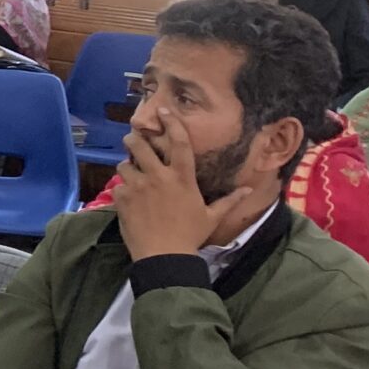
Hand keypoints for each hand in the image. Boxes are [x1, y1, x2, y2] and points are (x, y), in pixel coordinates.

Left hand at [114, 102, 251, 262]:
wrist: (164, 256)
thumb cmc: (190, 235)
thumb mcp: (212, 217)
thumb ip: (229, 200)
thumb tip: (251, 188)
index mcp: (182, 177)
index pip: (178, 142)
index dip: (171, 123)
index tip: (163, 112)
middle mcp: (158, 176)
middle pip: (140, 145)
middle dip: (134, 139)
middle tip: (133, 139)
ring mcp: (138, 186)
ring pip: (124, 164)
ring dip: (127, 166)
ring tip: (131, 173)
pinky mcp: (122, 198)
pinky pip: (118, 185)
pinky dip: (122, 189)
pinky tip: (128, 197)